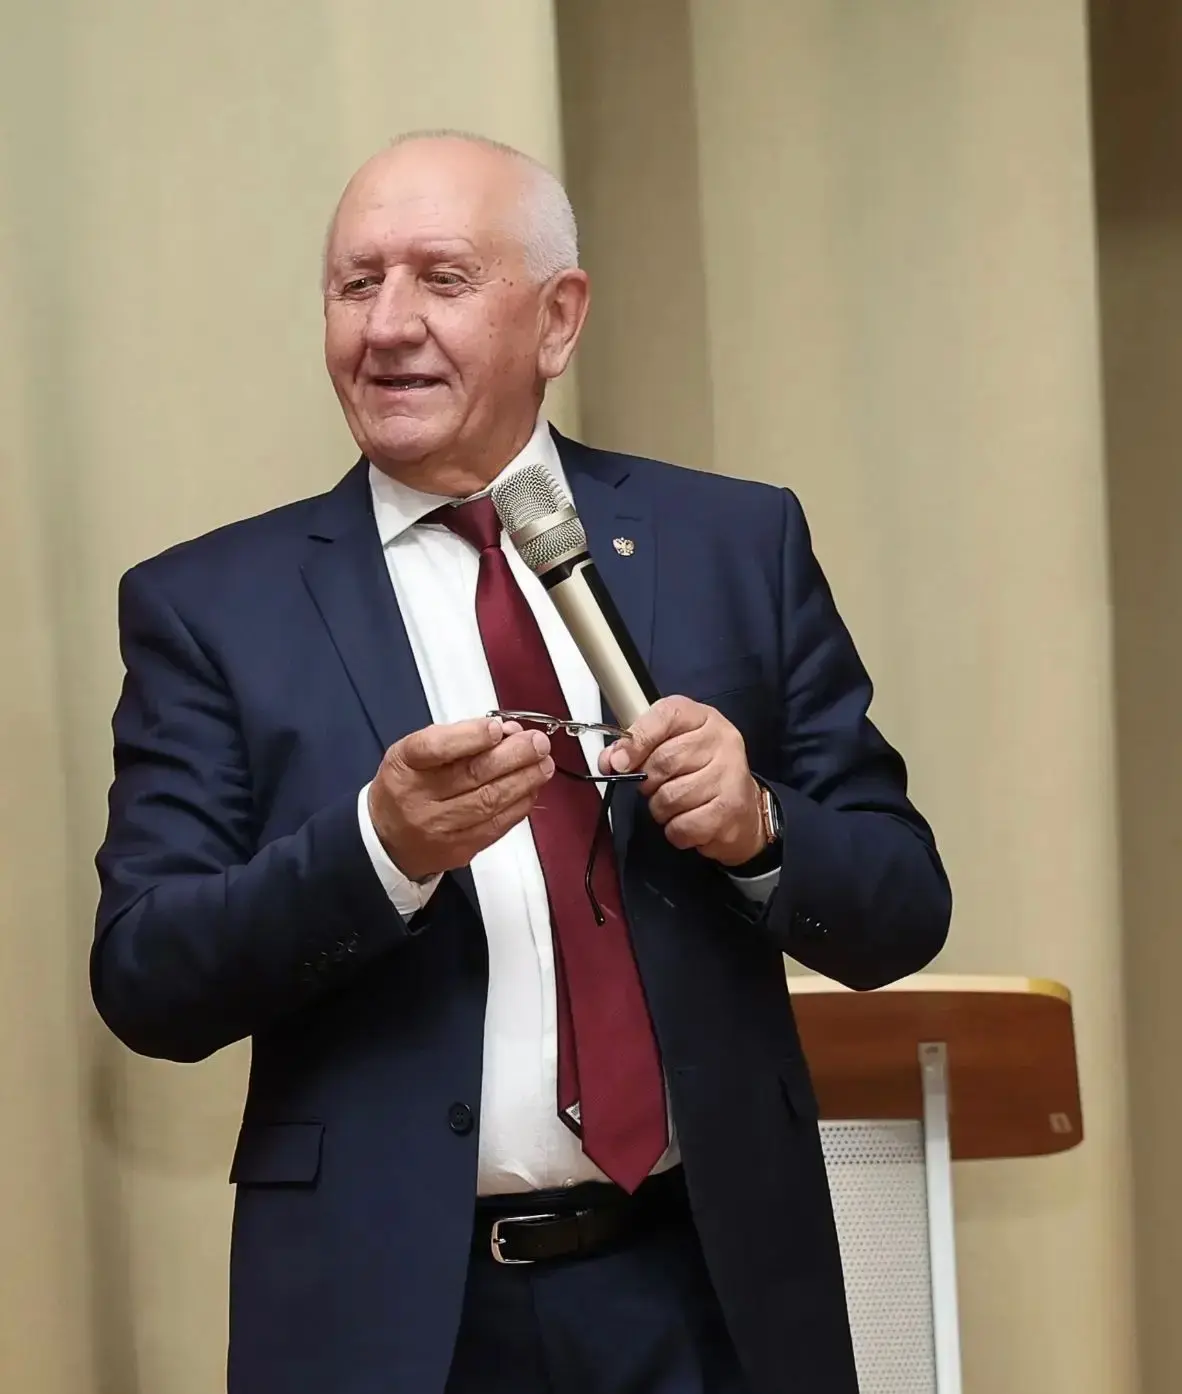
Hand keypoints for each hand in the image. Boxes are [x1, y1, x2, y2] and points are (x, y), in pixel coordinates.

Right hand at [369, 717, 554, 880]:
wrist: (387, 840)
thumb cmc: (409, 784)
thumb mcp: (416, 753)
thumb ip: (458, 738)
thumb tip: (507, 733)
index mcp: (404, 764)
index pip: (435, 748)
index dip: (470, 737)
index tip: (498, 728)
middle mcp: (418, 798)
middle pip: (471, 775)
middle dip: (514, 756)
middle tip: (539, 743)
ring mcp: (438, 828)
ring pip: (489, 802)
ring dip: (524, 780)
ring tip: (544, 764)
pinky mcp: (458, 850)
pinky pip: (496, 826)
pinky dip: (519, 805)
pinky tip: (531, 789)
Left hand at [598, 696, 765, 865]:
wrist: (744, 810)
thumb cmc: (700, 774)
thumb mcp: (669, 747)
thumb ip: (636, 749)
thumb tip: (610, 761)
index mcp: (702, 718)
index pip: (665, 715)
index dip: (636, 740)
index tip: (618, 763)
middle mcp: (721, 741)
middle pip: (663, 761)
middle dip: (648, 783)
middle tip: (656, 787)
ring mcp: (730, 775)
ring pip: (669, 798)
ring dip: (661, 810)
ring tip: (677, 805)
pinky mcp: (730, 809)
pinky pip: (682, 825)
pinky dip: (676, 830)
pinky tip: (689, 822)